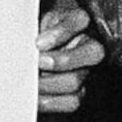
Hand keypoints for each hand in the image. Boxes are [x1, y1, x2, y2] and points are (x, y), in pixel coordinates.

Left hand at [34, 0, 104, 116]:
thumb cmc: (34, 34)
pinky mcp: (79, 92)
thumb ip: (33, 28)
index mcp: (78, 22)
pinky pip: (72, 101)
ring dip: (49, 83)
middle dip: (60, 61)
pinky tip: (35, 96)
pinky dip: (51, 101)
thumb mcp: (33, 22)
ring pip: (76, 80)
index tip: (38, 43)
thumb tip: (31, 45)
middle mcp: (88, 45)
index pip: (80, 20)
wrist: (31, 56)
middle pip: (91, 53)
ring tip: (31, 82)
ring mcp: (85, 70)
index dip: (62, 32)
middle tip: (37, 63)